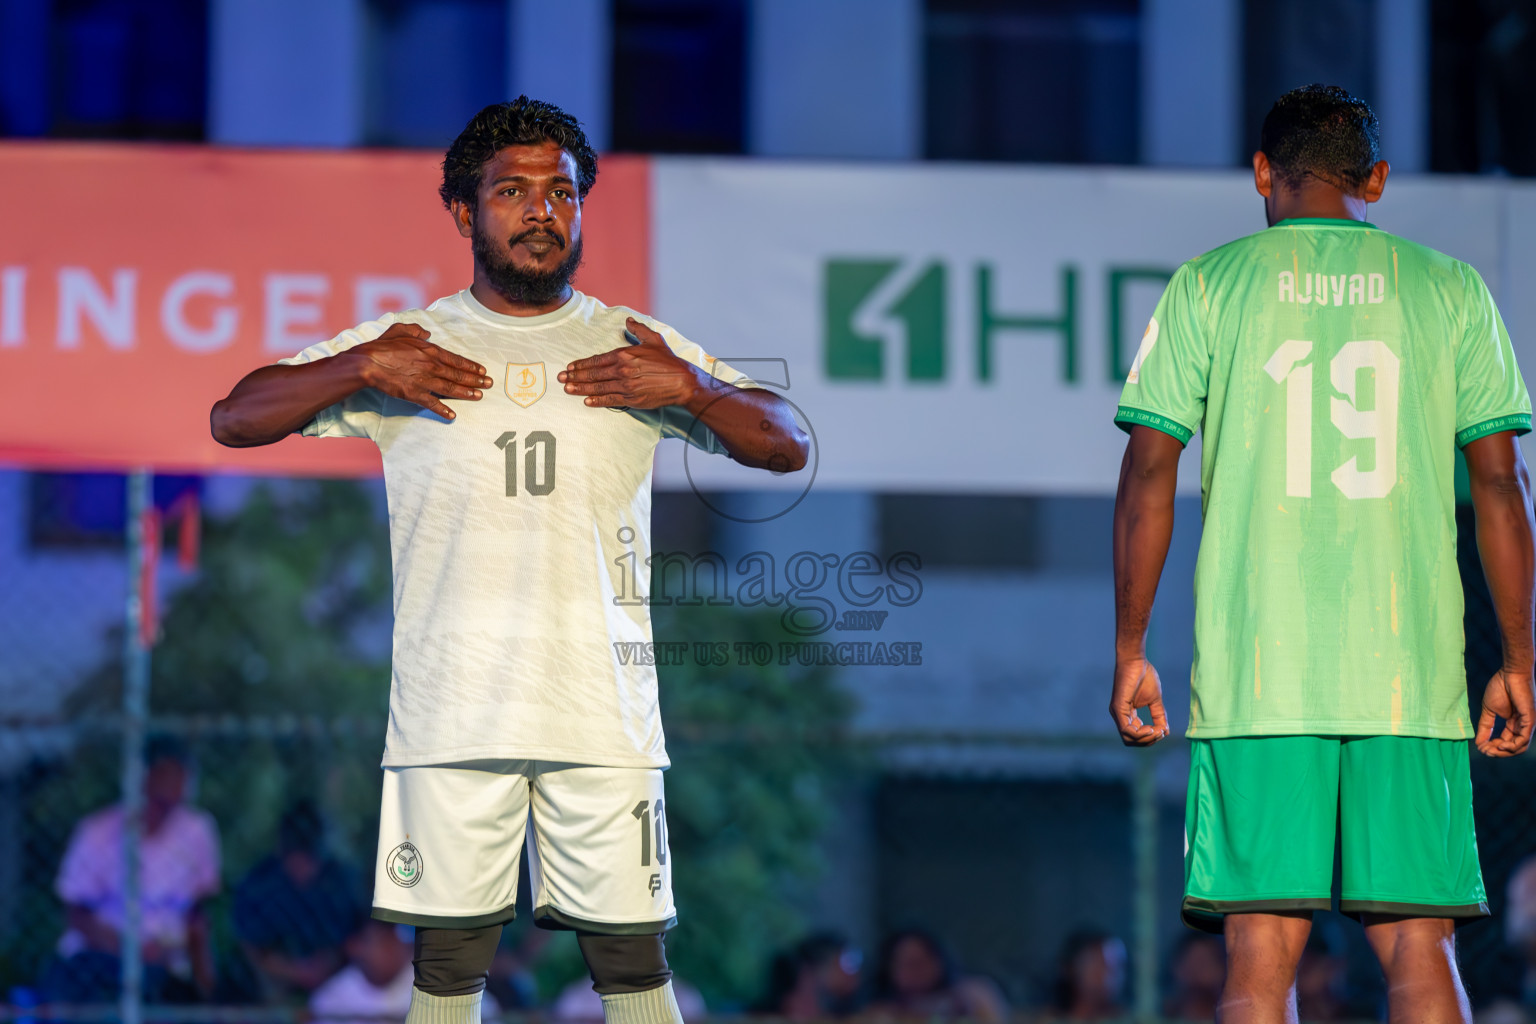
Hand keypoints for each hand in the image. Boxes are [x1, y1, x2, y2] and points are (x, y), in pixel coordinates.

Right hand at [348, 323, 490, 419]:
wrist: (368, 363)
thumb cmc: (382, 346)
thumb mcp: (399, 330)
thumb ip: (415, 330)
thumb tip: (426, 332)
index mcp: (430, 351)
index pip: (456, 360)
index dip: (471, 366)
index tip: (482, 371)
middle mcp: (432, 366)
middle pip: (458, 375)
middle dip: (476, 380)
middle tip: (489, 385)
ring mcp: (425, 381)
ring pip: (451, 389)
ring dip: (467, 393)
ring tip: (480, 396)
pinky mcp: (415, 394)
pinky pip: (433, 404)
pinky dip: (443, 410)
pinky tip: (453, 415)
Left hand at [558, 318, 705, 408]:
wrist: (682, 382)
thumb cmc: (668, 361)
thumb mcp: (654, 339)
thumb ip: (638, 329)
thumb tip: (628, 321)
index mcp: (625, 354)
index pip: (597, 360)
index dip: (582, 364)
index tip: (570, 366)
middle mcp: (622, 370)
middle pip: (593, 374)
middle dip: (574, 376)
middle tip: (561, 378)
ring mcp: (626, 386)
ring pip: (598, 387)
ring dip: (580, 388)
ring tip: (567, 389)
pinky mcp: (632, 399)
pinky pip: (610, 400)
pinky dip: (597, 401)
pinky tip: (587, 401)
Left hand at [1110, 656, 1169, 745]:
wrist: (1135, 660)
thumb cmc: (1144, 676)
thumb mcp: (1155, 700)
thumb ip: (1159, 716)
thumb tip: (1166, 732)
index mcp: (1127, 714)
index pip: (1136, 735)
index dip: (1151, 737)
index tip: (1163, 730)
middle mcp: (1120, 716)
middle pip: (1132, 741)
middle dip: (1149, 741)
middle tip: (1161, 732)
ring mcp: (1117, 713)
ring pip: (1129, 738)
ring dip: (1146, 738)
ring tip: (1157, 730)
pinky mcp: (1117, 708)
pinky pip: (1127, 730)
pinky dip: (1140, 733)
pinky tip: (1151, 728)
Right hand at [1476, 669, 1534, 756]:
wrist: (1510, 674)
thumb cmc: (1500, 688)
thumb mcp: (1489, 710)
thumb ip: (1485, 726)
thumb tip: (1478, 742)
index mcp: (1514, 724)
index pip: (1506, 742)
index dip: (1493, 748)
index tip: (1481, 748)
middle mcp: (1522, 726)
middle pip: (1513, 748)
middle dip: (1498, 753)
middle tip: (1485, 752)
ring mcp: (1527, 724)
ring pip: (1520, 747)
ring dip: (1504, 753)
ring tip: (1492, 750)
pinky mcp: (1530, 720)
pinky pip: (1524, 739)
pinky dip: (1512, 746)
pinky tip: (1501, 745)